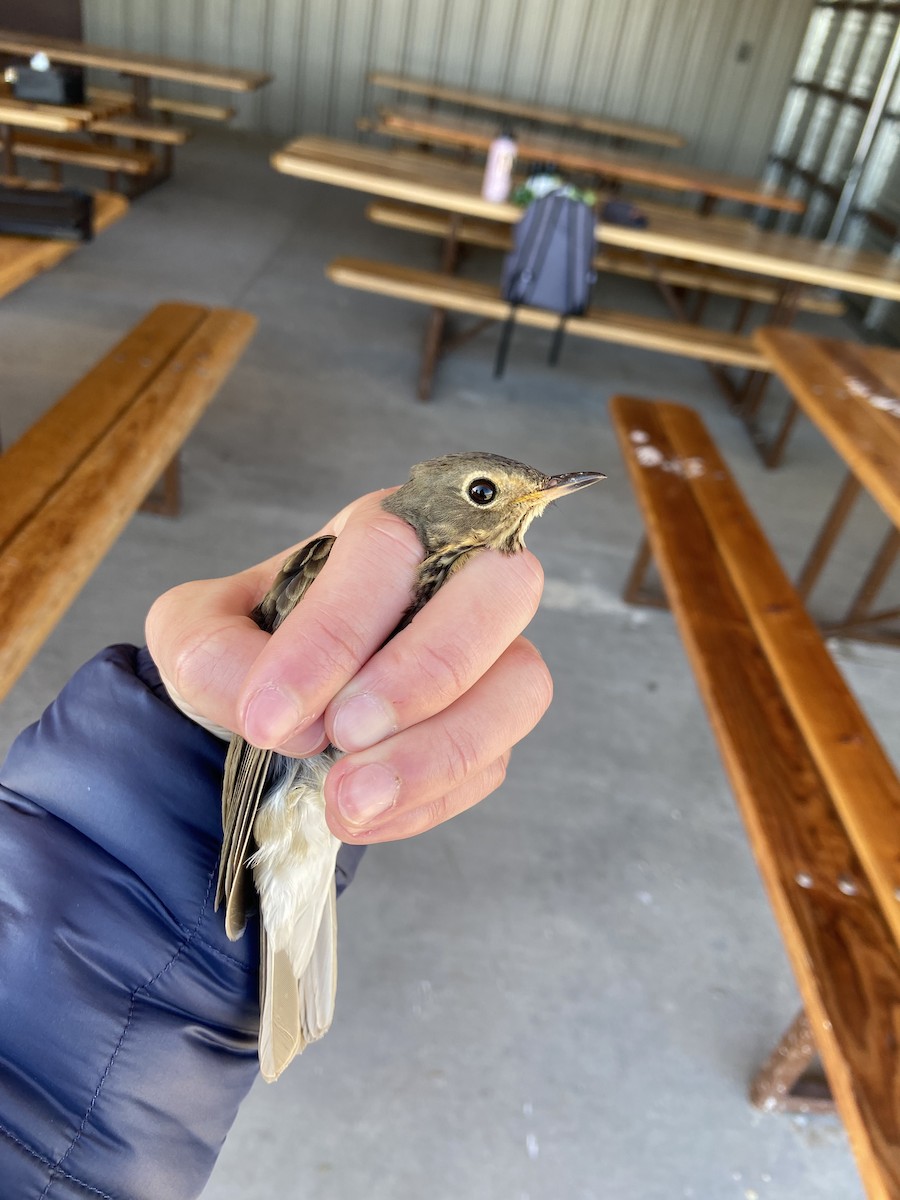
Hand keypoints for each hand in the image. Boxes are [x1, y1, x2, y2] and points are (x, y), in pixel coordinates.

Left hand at [145, 490, 551, 843]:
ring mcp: (487, 655)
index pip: (388, 550)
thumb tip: (280, 714)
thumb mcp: (194, 633)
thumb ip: (213, 654)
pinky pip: (491, 763)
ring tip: (349, 802)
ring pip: (520, 685)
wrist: (268, 711)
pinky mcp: (492, 728)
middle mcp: (454, 578)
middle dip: (427, 669)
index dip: (334, 636)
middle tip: (345, 734)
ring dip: (439, 752)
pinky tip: (361, 817)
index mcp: (380, 532)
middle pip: (502, 589)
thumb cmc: (246, 648)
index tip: (271, 716)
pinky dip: (427, 801)